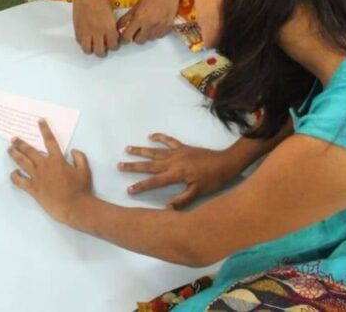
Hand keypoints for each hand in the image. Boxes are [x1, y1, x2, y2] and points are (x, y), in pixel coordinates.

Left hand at [8, 119, 91, 223]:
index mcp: (57, 159)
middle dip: (20, 143)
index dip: (45, 129)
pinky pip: (20, 181)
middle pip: (29, 150)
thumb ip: (80, 157)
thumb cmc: (80, 189)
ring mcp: (37, 177)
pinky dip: (15, 176)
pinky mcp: (33, 188)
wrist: (73, 206)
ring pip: (22, 162)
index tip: (40, 121)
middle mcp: (44, 165)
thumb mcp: (85, 170)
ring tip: (9, 149)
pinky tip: (13, 173)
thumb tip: (74, 150)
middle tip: (13, 138)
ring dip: (15, 154)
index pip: (50, 140)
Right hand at [70, 0, 118, 56]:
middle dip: (103, 50)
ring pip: (88, 50)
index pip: (113, 45)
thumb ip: (109, 23)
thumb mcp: (109, 10)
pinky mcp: (76, 27)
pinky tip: (85, 36)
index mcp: (109, 26)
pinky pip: (79, 41)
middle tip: (103, 45)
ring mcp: (85, 30)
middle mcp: (97, 31)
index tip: (113, 41)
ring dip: (91, 49)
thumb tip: (109, 31)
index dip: (114, 45)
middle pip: (100, 52)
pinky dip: (83, 41)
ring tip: (93, 44)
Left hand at [116, 0, 182, 44]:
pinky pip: (159, 36)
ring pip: (149, 39)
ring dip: (146, 35)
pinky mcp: (168, 28)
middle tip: (136, 31)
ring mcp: (159, 28)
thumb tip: (119, 27)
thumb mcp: (136, 5)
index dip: (124, 38)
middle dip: (135, 37)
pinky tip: (155, 25)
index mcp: (138, 19)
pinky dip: (156, 33)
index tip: (125, 37)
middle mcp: (149, 26)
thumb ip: (127, 18)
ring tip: (147, 26)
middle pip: (138, 41)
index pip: (127, 36)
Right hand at [119, 134, 241, 208]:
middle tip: (119, 165)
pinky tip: (150, 136)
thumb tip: (167, 208)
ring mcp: (177, 153)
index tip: (129, 189)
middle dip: (134, 166)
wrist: (226, 162)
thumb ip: (183, 200)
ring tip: (127, 149)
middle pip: (150, 165)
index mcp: (176, 174)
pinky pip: (169, 141)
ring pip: (155, 152)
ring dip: (141, 151)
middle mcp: (173, 162)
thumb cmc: (213, 179)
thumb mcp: (199, 192)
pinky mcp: (183, 147)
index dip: (141, 186)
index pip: (155, 181)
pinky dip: (159, 138)